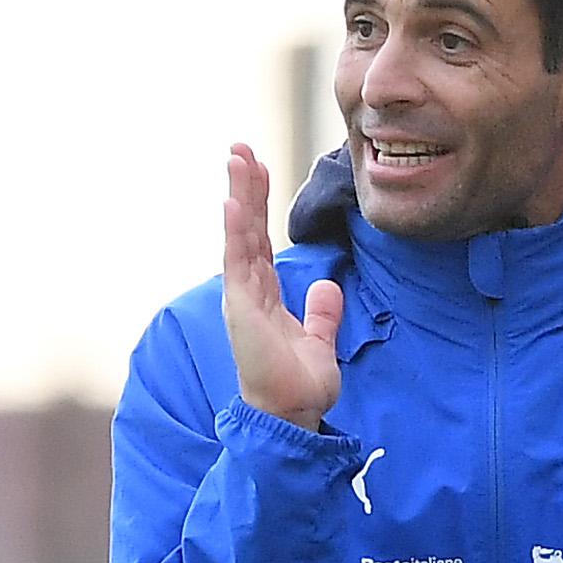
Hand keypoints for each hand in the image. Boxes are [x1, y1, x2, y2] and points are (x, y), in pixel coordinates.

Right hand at [222, 145, 342, 431]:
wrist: (293, 415)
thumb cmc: (300, 387)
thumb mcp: (320, 342)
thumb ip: (322, 314)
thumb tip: (328, 286)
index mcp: (264, 296)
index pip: (260, 239)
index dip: (259, 203)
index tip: (259, 168)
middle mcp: (248, 292)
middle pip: (246, 229)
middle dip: (244, 187)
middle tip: (240, 147)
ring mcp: (242, 299)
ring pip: (239, 236)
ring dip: (238, 196)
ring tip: (236, 158)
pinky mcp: (241, 309)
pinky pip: (237, 262)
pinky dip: (235, 232)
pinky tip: (233, 202)